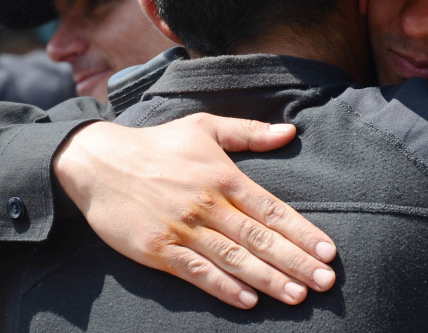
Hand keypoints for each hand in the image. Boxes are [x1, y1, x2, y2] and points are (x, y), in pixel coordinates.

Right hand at [53, 114, 336, 308]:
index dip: (302, 231)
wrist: (98, 161)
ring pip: (233, 259)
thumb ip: (249, 132)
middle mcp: (208, 205)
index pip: (272, 209)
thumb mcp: (205, 127)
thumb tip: (290, 132)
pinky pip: (196, 272)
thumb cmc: (158, 144)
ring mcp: (183, 229)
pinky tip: (248, 301)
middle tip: (326, 282)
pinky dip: (222, 287)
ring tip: (298, 295)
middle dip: (296, 261)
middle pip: (260, 238)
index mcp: (224, 176)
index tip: (329, 251)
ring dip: (268, 279)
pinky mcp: (158, 249)